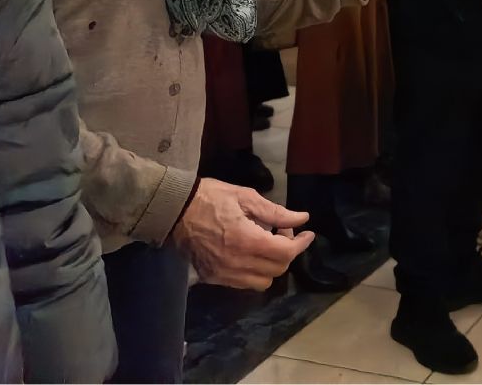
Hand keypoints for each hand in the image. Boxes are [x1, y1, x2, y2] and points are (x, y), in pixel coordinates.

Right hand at [169, 178, 313, 289]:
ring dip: (272, 265)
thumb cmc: (211, 198)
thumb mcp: (246, 197)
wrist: (173, 211)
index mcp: (248, 241)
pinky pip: (243, 283)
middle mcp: (237, 263)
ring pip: (262, 281)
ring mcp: (224, 274)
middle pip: (277, 269)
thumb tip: (302, 219)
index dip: (301, 243)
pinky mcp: (213, 278)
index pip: (286, 253)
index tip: (308, 233)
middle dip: (287, 251)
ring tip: (267, 243)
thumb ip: (276, 212)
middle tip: (282, 231)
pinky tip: (251, 253)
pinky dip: (255, 272)